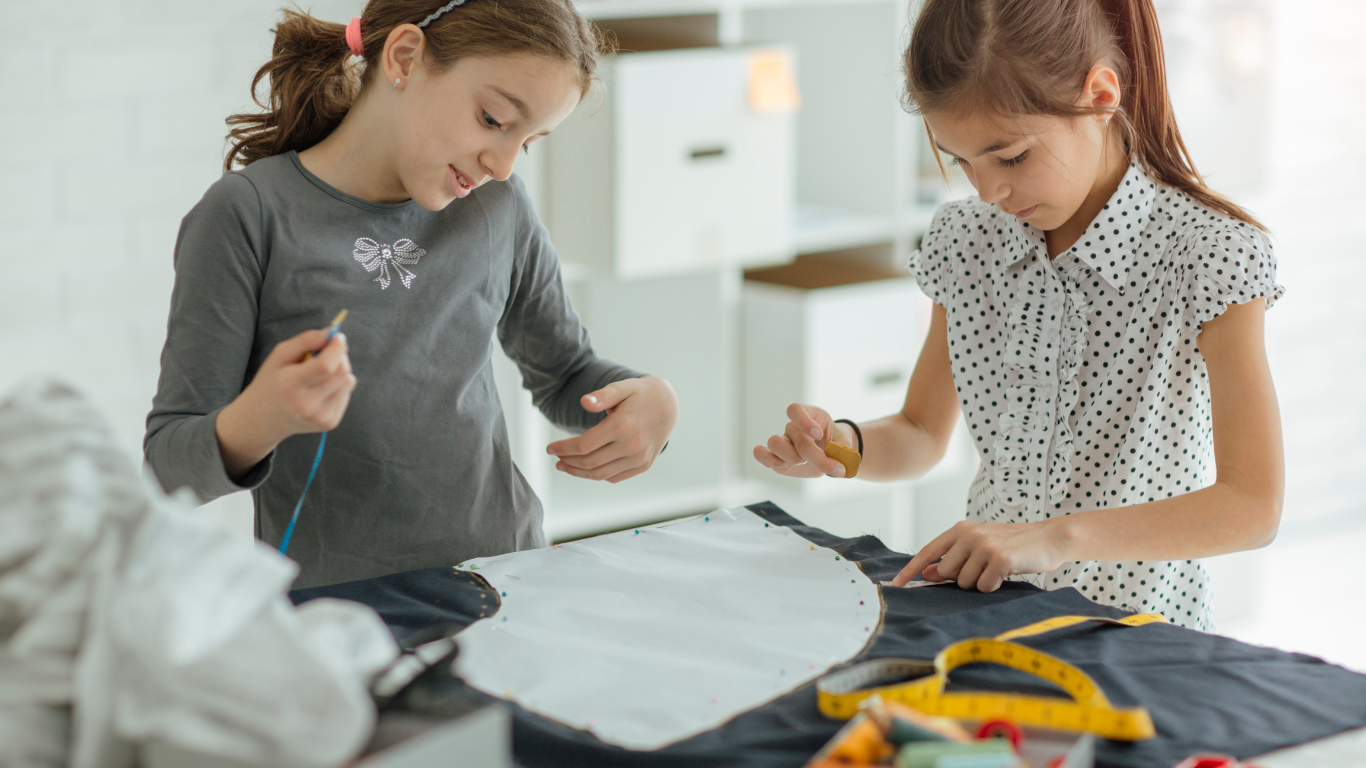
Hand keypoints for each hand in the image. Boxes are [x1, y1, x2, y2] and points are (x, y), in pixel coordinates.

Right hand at [216, 328, 356, 478]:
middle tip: (329, 351)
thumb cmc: (272, 381)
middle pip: (341, 373)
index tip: (337, 337)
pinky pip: (346, 394)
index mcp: (290, 386)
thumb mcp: (279, 356)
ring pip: (348, 382)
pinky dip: (339, 385)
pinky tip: (322, 387)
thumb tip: (331, 333)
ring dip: (341, 370)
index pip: (325, 366)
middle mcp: (306, 405)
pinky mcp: (330, 423)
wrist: (263, 418)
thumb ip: (304, 341)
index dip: (337, 349)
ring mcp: (320, 417)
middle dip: (340, 356)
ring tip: (322, 371)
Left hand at [546, 376, 678, 482]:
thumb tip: (584, 401)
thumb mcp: (623, 387)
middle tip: (555, 457)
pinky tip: (586, 468)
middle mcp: (632, 445)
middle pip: (590, 462)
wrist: (670, 405)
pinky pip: (615, 477)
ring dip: (579, 472)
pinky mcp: (643, 465)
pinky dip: (597, 475)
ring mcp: (639, 458)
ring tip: (564, 466)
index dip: (563, 448)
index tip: (549, 448)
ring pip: (601, 474)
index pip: (584, 445)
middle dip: (568, 461)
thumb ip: (602, 395)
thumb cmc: (642, 394)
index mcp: (623, 425)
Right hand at [751, 403, 853, 477]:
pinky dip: (768, 460)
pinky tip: (784, 466)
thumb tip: (837, 457)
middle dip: (816, 456)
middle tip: (836, 468)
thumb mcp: (845, 444)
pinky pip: (761, 454)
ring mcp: (783, 441)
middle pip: (795, 436)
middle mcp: (793, 427)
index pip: (795, 409)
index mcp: (810, 415)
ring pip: (775, 443)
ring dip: (792, 458)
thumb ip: (842, 449)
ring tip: (805, 463)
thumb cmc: (837, 446)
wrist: (831, 457)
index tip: (818, 435)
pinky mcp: (776, 457)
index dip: (803, 421)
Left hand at [890, 520, 1070, 590]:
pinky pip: (984, 586)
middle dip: (962, 579)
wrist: (1048, 539)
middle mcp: (968, 535)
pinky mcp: (999, 558)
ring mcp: (984, 545)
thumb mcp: (978, 547)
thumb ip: (953, 558)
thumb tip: (927, 572)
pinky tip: (1007, 573)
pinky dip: (995, 585)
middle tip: (984, 569)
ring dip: (981, 582)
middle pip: (948, 574)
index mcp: (960, 530)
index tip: (896, 584)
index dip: (911, 569)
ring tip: (997, 569)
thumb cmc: (1011, 546)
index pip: (928, 552)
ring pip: (966, 583)